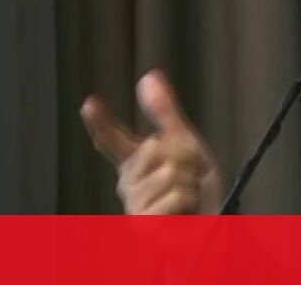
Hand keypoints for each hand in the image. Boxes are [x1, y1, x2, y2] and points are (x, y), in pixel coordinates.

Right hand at [81, 70, 223, 213]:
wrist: (210, 223)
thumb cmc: (194, 186)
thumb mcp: (185, 144)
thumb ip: (165, 113)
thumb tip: (149, 75)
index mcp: (134, 160)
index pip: (111, 139)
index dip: (100, 121)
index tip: (89, 104)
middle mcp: (128, 182)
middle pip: (155, 147)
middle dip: (184, 157)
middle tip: (189, 175)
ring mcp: (134, 204)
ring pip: (168, 172)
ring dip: (190, 181)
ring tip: (188, 196)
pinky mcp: (144, 224)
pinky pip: (174, 195)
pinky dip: (189, 200)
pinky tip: (183, 212)